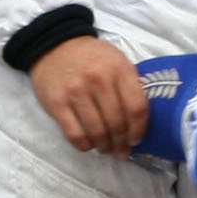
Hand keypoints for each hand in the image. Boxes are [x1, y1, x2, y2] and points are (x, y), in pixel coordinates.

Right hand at [30, 37, 150, 155]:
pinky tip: (89, 145)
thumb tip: (142, 120)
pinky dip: (85, 145)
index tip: (138, 139)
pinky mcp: (56, 103)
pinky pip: (74, 133)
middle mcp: (99, 80)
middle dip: (122, 143)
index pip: (137, 107)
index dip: (140, 129)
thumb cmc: (92, 57)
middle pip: (117, 122)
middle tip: (123, 151)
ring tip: (107, 150)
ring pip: (96, 131)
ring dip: (104, 146)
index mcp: (120, 69)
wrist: (54, 46)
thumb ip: (131, 85)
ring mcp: (76, 92)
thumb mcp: (118, 61)